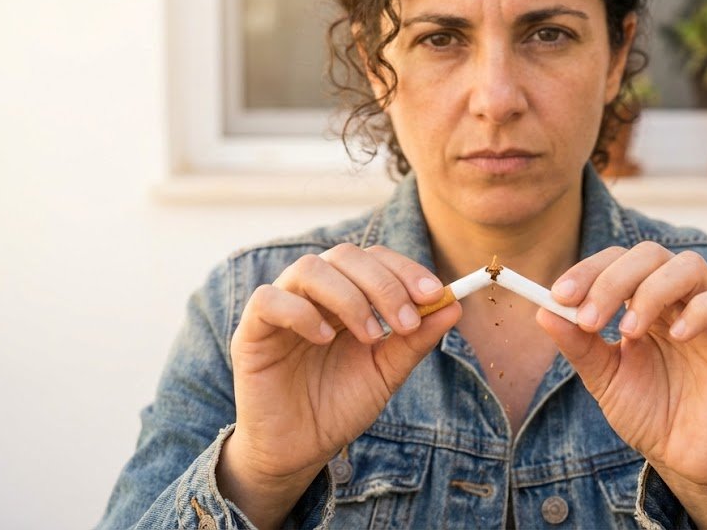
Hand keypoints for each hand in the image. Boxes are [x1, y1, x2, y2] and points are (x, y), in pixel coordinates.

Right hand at [217, 244, 459, 528]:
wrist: (299, 451)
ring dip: (348, 296)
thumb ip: (415, 339)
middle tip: (405, 322)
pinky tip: (324, 338)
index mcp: (347, 296)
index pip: (375, 259)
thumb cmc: (339, 406)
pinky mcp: (251, 331)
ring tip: (369, 335)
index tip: (435, 294)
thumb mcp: (386, 372)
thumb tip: (454, 305)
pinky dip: (301, 312)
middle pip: (345, 256)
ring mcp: (281, 308)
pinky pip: (268, 299)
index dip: (405, 269)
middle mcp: (315, 294)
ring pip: (309, 268)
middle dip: (383, 283)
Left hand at [537, 244, 706, 527]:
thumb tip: (543, 311)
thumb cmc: (647, 413)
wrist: (683, 459)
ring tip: (629, 331)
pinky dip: (703, 309)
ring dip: (652, 290)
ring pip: (690, 265)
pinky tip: (679, 336)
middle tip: (589, 317)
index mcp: (643, 301)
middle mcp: (677, 299)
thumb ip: (578, 344)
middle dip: (613, 279)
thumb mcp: (604, 378)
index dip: (589, 270)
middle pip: (650, 254)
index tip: (559, 296)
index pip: (618, 261)